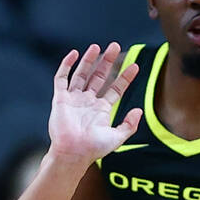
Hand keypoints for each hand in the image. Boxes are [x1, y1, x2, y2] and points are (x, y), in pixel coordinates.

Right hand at [47, 43, 141, 164]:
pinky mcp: (60, 98)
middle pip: (99, 76)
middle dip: (107, 62)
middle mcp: (88, 101)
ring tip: (97, 46)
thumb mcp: (117, 137)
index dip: (125, 77)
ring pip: (82, 74)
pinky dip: (67, 65)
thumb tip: (139, 110)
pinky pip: (62, 78)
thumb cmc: (94, 149)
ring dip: (89, 60)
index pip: (116, 88)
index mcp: (102, 109)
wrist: (73, 153)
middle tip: (115, 46)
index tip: (135, 66)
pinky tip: (74, 54)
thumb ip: (129, 124)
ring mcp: (74, 99)